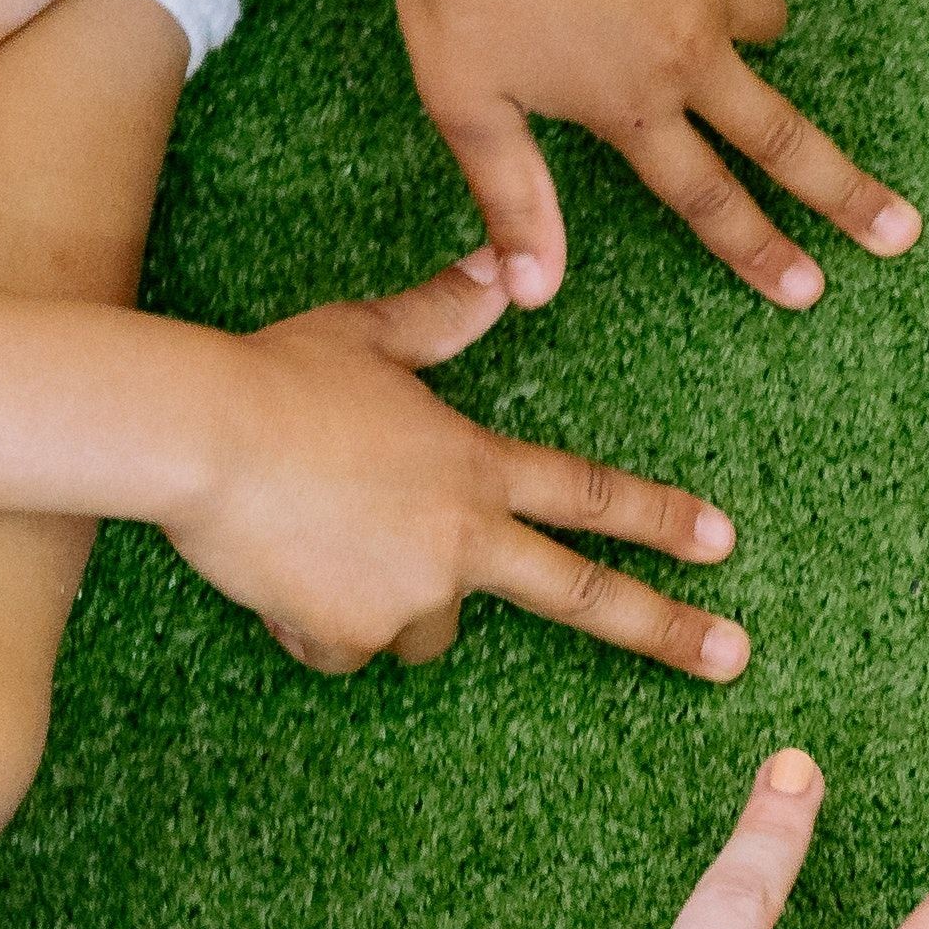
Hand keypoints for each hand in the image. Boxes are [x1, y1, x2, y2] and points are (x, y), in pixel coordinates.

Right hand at [167, 254, 751, 678]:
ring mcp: (411, 594)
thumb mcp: (368, 333)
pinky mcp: (350, 635)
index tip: (723, 544)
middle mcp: (462, 538)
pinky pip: (346, 647)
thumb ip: (442, 317)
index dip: (661, 518)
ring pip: (428, 626)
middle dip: (666, 630)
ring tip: (323, 536)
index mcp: (476, 465)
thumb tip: (499, 269)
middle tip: (733, 658)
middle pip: (580, 595)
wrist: (196, 436)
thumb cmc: (276, 376)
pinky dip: (320, 622)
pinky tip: (279, 569)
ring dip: (394, 598)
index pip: (589, 495)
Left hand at [384, 0, 916, 308]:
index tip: (812, 290)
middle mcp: (685, 51)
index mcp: (632, 107)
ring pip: (767, 17)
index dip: (762, 251)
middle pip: (783, 136)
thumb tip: (532, 295)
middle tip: (902, 230)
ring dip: (756, 31)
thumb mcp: (471, 113)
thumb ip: (515, 202)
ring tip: (722, 29)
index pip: (709, 199)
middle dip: (846, 192)